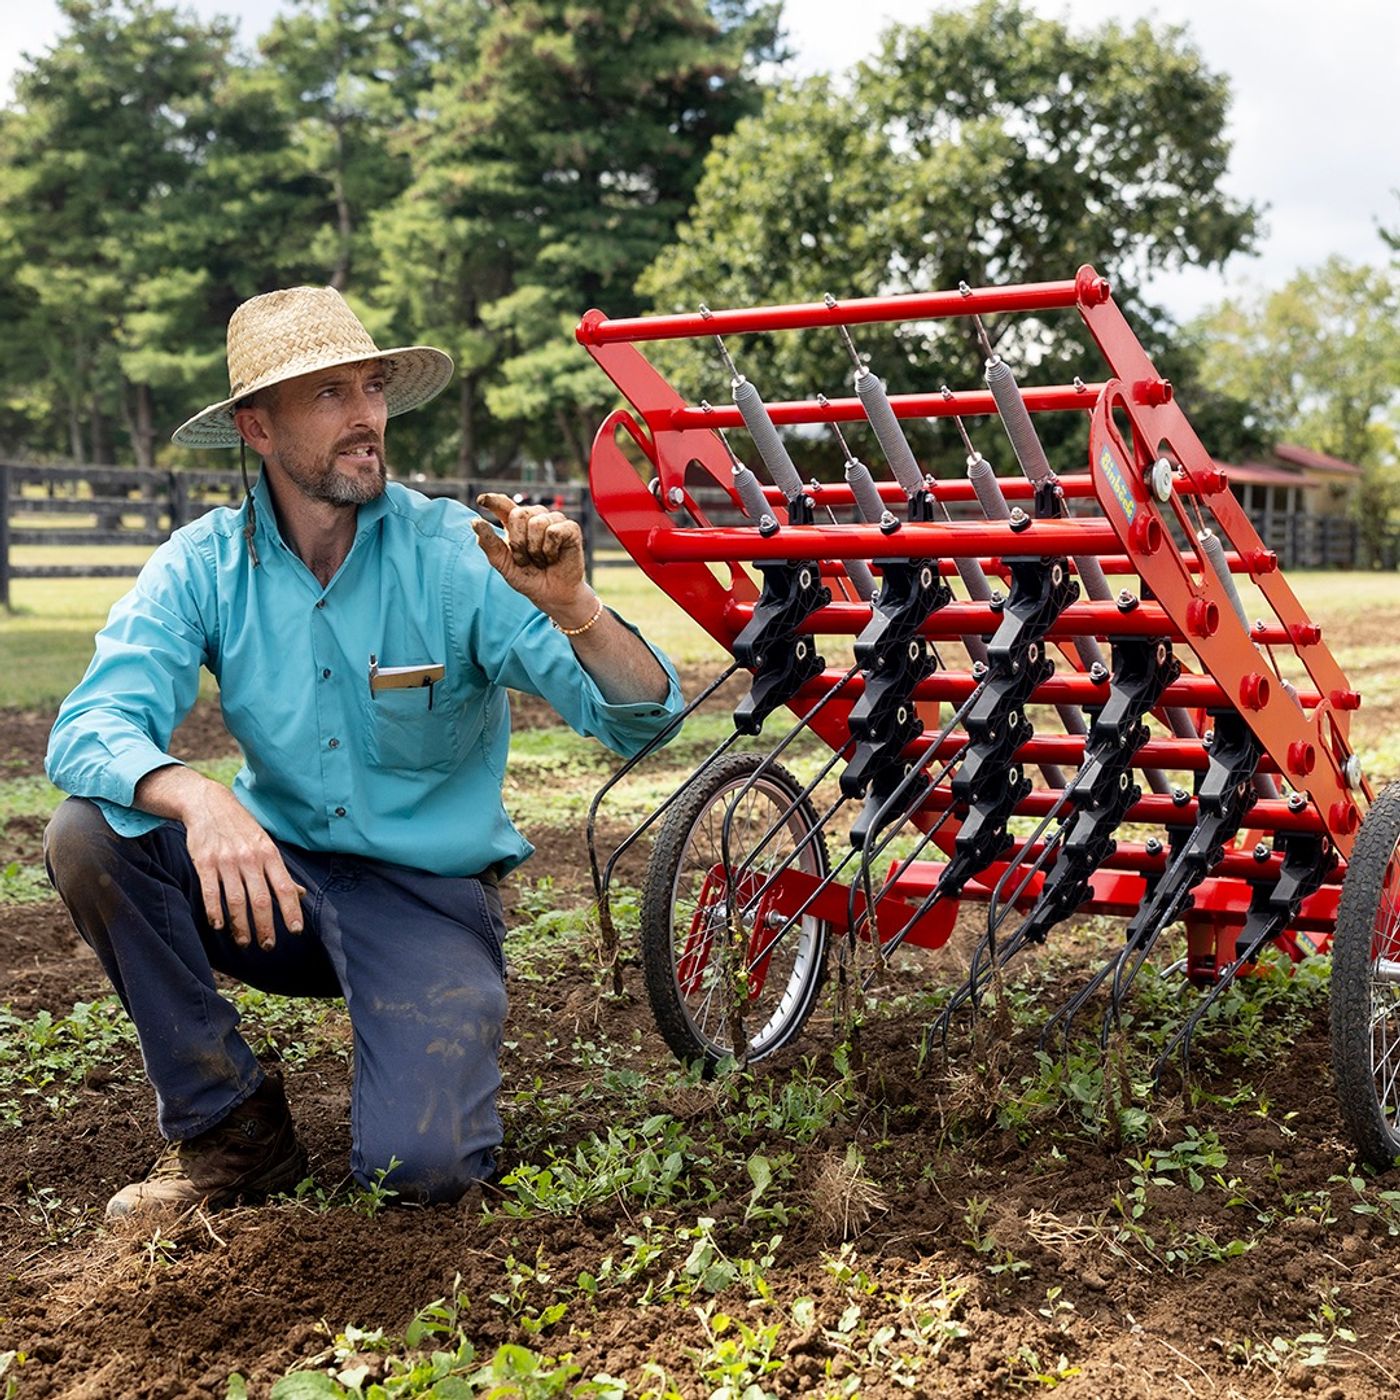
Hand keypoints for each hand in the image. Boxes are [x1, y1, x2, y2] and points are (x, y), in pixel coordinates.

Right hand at [182, 783, 305, 949]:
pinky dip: (214, 911)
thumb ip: (280, 871)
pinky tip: (219, 926)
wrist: (209, 805)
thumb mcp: (266, 845)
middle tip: (268, 946)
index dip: (291, 910)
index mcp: (269, 854)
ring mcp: (226, 861)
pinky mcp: (204, 862)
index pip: (284, 887)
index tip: (296, 930)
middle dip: (265, 925)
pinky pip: (210, 892)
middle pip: (260, 899)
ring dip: (241, 925)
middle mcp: (250, 858)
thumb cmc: (242, 829)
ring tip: (245, 942)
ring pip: (236, 900)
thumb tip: (300, 894)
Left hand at [471, 492, 594, 624]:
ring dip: (535, 550)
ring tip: (541, 560)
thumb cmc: (528, 578)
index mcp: (516, 522)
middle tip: (525, 559)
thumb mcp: (503, 564)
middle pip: (518, 514)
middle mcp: (535, 517)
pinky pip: (554, 532)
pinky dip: (550, 550)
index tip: (482, 500)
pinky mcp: (571, 528)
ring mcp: (554, 520)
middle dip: (518, 542)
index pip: (503, 504)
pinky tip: (554, 557)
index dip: (493, 500)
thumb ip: (489, 544)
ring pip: (537, 524)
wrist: (552, 595)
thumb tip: (475, 522)